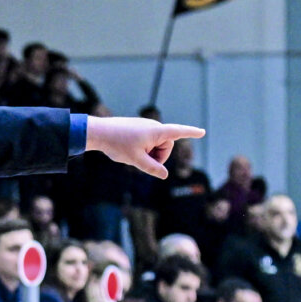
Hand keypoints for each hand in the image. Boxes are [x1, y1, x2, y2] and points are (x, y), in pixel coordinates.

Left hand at [86, 116, 203, 178]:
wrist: (98, 132)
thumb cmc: (117, 144)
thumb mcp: (136, 160)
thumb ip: (152, 168)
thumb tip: (165, 175)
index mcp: (156, 131)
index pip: (178, 132)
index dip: (191, 133)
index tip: (202, 132)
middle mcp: (153, 126)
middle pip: (166, 146)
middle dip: (158, 156)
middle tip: (142, 161)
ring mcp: (144, 126)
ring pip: (155, 146)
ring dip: (149, 153)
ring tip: (132, 154)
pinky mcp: (137, 128)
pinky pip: (146, 142)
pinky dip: (141, 149)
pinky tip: (127, 150)